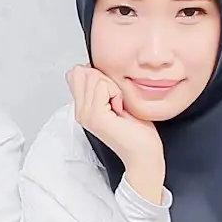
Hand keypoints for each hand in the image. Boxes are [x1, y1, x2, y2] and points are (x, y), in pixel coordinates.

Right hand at [69, 66, 163, 196]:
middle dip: (105, 79)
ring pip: (93, 77)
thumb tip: (93, 67)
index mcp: (83, 107)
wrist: (144, 154)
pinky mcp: (95, 116)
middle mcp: (80, 111)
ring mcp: (86, 114)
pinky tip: (120, 109)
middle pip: (83, 72)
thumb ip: (103, 86)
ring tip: (119, 106)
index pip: (76, 73)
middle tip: (116, 100)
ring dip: (113, 86)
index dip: (97, 74)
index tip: (112, 93)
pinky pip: (102, 87)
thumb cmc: (137, 131)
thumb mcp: (117, 100)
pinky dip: (116, 93)